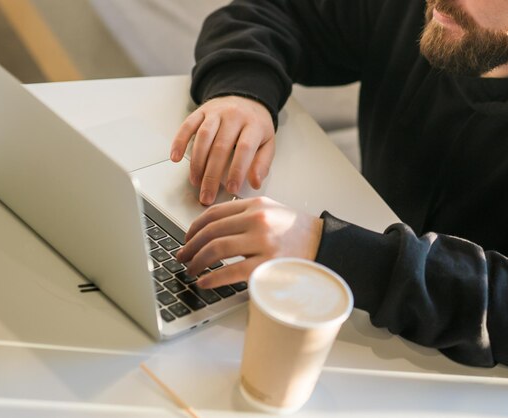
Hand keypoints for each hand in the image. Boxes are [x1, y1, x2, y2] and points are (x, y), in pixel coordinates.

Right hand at [170, 96, 275, 204]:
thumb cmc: (256, 126)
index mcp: (253, 125)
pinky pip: (187, 125)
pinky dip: (179, 142)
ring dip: (197, 163)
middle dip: (212, 175)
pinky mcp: (201, 111)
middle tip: (207, 195)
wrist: (247, 98)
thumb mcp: (268, 143)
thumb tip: (255, 183)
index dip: (237, 170)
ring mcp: (216, 112)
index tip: (231, 189)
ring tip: (195, 182)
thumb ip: (262, 164)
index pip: (244, 149)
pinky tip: (176, 157)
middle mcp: (234, 116)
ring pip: (203, 137)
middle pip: (220, 147)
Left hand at [175, 197, 323, 287]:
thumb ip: (244, 214)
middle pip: (211, 232)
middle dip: (191, 247)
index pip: (214, 213)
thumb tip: (212, 229)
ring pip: (216, 249)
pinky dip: (212, 278)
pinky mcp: (267, 264)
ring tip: (191, 270)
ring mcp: (262, 242)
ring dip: (197, 262)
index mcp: (255, 205)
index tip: (187, 239)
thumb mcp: (272, 211)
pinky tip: (204, 282)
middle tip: (182, 257)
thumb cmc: (297, 232)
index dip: (194, 228)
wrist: (325, 244)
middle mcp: (258, 220)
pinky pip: (231, 272)